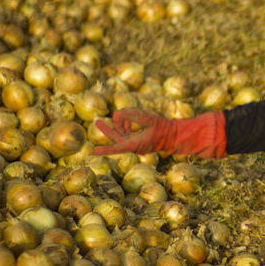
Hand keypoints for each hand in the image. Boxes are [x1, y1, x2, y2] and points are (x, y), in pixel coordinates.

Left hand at [92, 109, 226, 157]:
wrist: (173, 136)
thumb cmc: (163, 128)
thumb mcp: (150, 119)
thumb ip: (135, 115)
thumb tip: (119, 113)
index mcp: (134, 144)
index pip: (115, 148)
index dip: (103, 150)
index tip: (91, 152)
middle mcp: (132, 146)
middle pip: (115, 138)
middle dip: (107, 129)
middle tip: (97, 121)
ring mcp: (133, 144)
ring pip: (119, 134)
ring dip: (120, 124)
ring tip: (129, 115)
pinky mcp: (135, 141)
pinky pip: (124, 133)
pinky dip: (125, 125)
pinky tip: (129, 120)